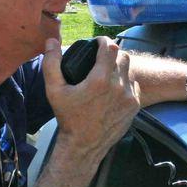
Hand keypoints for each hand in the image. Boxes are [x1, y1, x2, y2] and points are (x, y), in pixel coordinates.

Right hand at [42, 37, 140, 162]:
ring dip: (120, 67)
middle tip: (101, 57)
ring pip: (129, 70)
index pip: (110, 47)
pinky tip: (115, 87)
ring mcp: (129, 97)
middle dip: (112, 53)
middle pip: (123, 56)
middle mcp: (118, 86)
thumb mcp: (54, 90)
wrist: (84, 146)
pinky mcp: (134, 106)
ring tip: (108, 72)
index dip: (104, 41)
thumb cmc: (68, 118)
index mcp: (100, 80)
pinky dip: (126, 82)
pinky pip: (134, 85)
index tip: (97, 43)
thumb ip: (51, 63)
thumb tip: (51, 41)